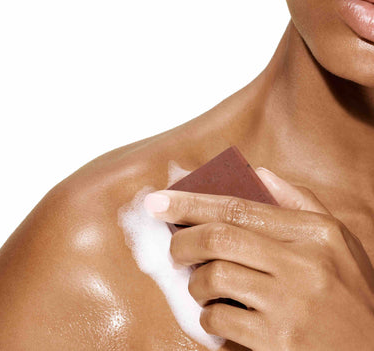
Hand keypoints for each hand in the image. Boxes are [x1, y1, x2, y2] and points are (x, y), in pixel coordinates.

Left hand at [144, 167, 373, 349]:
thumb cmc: (348, 291)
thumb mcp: (337, 240)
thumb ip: (299, 201)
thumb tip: (259, 173)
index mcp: (313, 233)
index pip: (237, 207)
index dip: (191, 202)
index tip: (158, 201)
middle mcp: (303, 264)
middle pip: (218, 238)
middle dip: (183, 241)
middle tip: (175, 249)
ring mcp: (290, 305)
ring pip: (214, 277)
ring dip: (196, 282)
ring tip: (202, 284)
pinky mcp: (277, 341)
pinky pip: (220, 319)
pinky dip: (208, 315)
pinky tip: (218, 315)